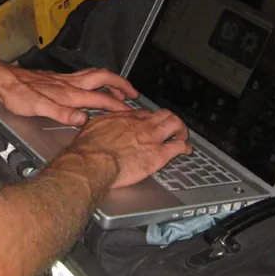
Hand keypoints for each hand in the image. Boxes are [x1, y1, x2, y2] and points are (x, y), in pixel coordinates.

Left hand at [0, 65, 139, 125]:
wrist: (4, 81)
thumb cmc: (19, 95)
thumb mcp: (38, 108)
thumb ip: (62, 113)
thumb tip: (83, 119)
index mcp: (69, 93)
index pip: (100, 99)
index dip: (117, 106)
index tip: (131, 113)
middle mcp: (70, 83)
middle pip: (103, 78)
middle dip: (121, 85)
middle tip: (133, 94)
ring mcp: (65, 79)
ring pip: (95, 74)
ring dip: (111, 81)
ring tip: (120, 89)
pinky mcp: (59, 78)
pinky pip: (85, 75)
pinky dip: (97, 79)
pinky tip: (93, 86)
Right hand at [69, 109, 189, 188]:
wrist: (92, 162)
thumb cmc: (87, 149)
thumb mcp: (92, 128)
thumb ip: (103, 124)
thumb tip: (102, 125)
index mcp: (126, 118)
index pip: (145, 113)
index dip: (150, 118)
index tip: (151, 123)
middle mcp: (142, 125)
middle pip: (164, 114)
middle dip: (170, 119)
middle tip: (172, 126)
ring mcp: (152, 137)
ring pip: (176, 124)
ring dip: (181, 129)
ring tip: (182, 135)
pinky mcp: (159, 154)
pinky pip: (179, 146)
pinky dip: (186, 147)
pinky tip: (186, 150)